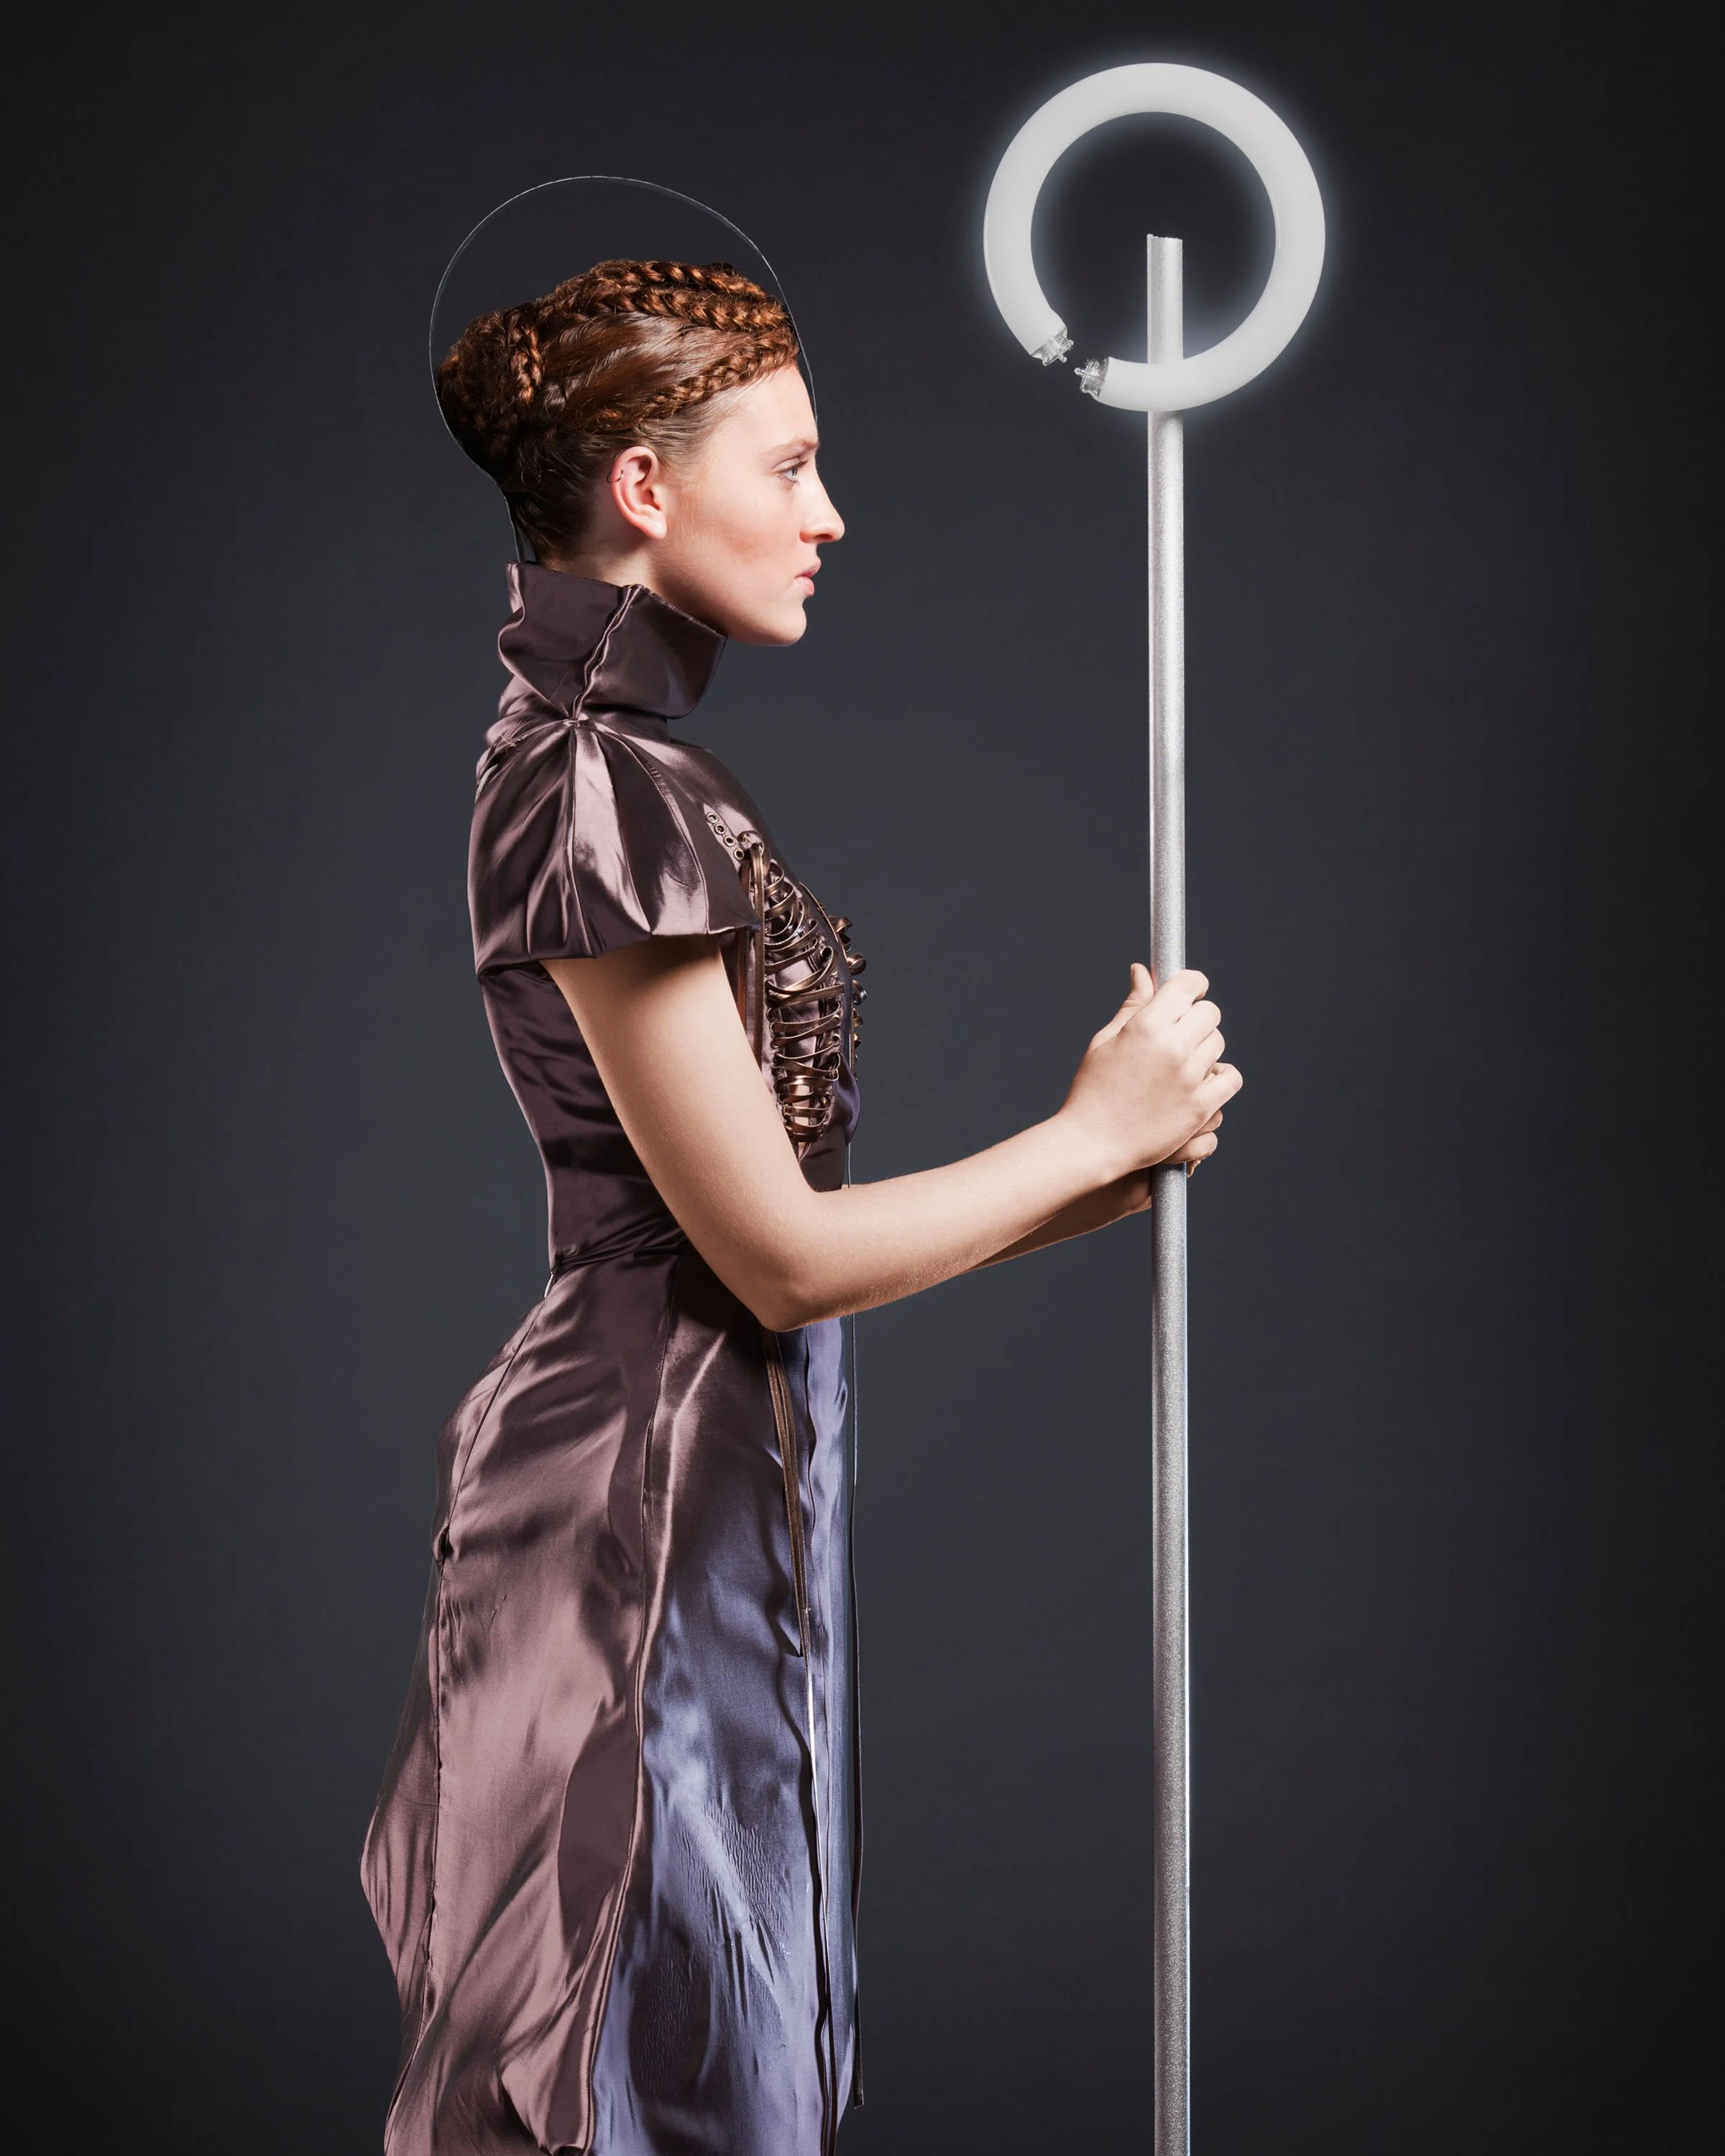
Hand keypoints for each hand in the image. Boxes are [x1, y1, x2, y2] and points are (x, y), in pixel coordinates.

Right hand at [1061, 963, 1241, 1179]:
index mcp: (1146, 1026)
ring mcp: (1190, 1078)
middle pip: (1209, 1013)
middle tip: (1179, 1032)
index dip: (1191, 984)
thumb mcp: (1106, 1041)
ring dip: (1204, 1048)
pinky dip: (1220, 1076)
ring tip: (1181, 1063)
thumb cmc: (1092, 1090)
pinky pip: (1231, 1077)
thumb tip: (1142, 971)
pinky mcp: (1201, 1106)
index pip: (1188, 986)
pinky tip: (1201, 1081)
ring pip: (1218, 1044)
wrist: (1092, 1143)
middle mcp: (1173, 1047)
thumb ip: (1133, 1005)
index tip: (1188, 992)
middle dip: (1196, 1017)